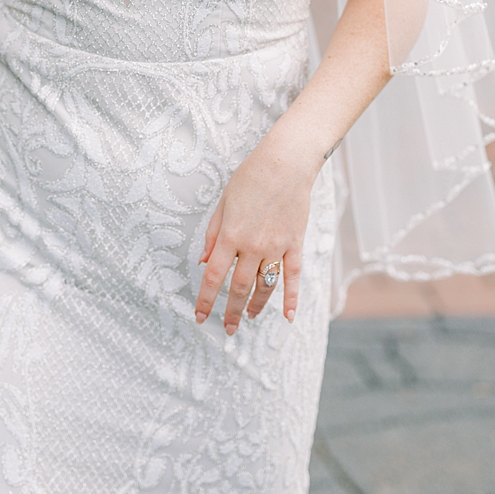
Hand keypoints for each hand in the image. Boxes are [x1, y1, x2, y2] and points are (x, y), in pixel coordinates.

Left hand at [194, 131, 320, 332]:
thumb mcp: (222, 203)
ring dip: (255, 306)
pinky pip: (293, 277)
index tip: (199, 316)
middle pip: (239, 287)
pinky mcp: (295, 244)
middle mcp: (252, 245)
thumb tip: (204, 262)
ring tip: (248, 318)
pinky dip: (291, 298)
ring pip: (265, 286)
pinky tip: (288, 316)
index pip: (213, 275)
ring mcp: (276, 247)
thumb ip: (213, 234)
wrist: (284, 164)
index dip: (205, 298)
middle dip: (230, 311)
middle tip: (226, 329)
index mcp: (230, 235)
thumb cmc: (249, 179)